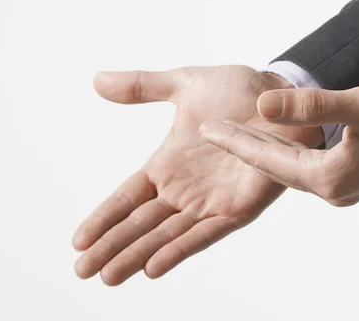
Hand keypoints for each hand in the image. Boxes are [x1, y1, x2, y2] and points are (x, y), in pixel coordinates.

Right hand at [72, 66, 322, 284]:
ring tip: (109, 276)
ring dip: (138, 255)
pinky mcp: (239, 207)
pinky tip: (153, 265)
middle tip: (81, 271)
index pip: (127, 197)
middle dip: (112, 246)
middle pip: (141, 223)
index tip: (76, 240)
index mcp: (169, 164)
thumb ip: (143, 87)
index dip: (103, 218)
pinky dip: (180, 248)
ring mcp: (211, 200)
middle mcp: (186, 188)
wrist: (283, 94)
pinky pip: (206, 232)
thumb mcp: (184, 85)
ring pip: (167, 234)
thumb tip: (98, 81)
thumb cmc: (239, 90)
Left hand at [200, 78, 358, 206]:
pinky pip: (313, 171)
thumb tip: (264, 105)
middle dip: (245, 149)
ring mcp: (347, 189)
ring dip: (269, 153)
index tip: (207, 130)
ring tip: (242, 136)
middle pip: (277, 169)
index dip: (236, 142)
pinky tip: (285, 144)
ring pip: (294, 171)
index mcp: (329, 176)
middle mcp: (334, 190)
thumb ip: (311, 106)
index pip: (269, 160)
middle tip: (214, 133)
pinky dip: (292, 156)